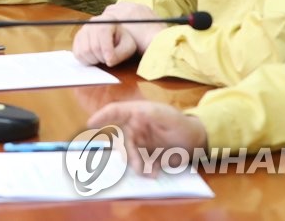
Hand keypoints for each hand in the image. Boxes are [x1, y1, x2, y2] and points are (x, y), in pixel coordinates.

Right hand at [72, 3, 164, 66]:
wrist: (115, 39)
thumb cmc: (123, 42)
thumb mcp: (129, 46)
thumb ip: (121, 53)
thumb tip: (108, 60)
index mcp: (108, 20)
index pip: (102, 33)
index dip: (106, 49)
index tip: (110, 61)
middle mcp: (92, 22)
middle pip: (93, 46)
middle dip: (102, 57)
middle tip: (110, 59)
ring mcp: (83, 30)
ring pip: (84, 51)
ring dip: (94, 60)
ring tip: (103, 57)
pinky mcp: (77, 39)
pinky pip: (78, 54)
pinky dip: (87, 60)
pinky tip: (95, 57)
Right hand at [87, 101, 207, 176]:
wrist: (195, 141)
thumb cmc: (181, 124)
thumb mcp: (168, 116)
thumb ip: (153, 115)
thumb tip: (136, 115)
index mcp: (137, 113)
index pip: (115, 111)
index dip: (102, 116)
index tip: (90, 124)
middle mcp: (134, 127)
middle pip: (122, 141)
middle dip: (129, 155)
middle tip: (140, 168)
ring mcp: (138, 142)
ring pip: (129, 155)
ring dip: (138, 165)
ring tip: (151, 172)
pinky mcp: (144, 155)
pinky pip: (139, 164)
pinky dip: (145, 170)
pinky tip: (155, 172)